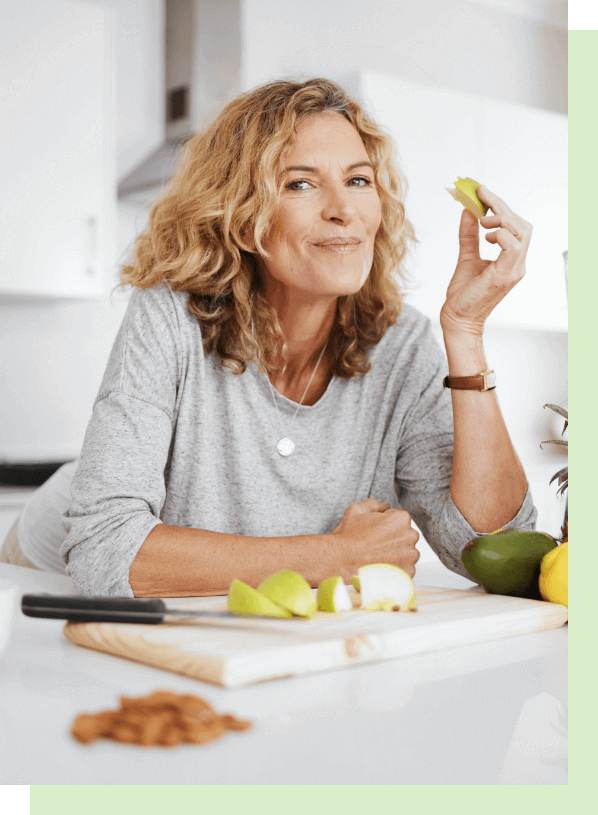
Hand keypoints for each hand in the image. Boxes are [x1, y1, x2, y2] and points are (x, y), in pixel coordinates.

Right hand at [330, 498, 419, 579]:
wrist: (340, 561)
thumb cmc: (347, 537)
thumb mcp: (357, 510)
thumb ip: (374, 504)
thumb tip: (385, 505)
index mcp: (401, 518)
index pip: (399, 519)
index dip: (385, 525)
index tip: (375, 532)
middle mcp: (410, 536)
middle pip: (405, 536)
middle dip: (393, 539)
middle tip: (375, 545)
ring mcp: (410, 556)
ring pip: (406, 553)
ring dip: (396, 554)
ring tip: (376, 557)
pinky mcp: (408, 573)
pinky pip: (405, 569)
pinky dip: (395, 569)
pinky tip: (380, 566)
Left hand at [440, 185, 532, 336]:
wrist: (457, 319)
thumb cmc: (463, 295)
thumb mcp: (466, 257)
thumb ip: (469, 236)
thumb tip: (467, 212)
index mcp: (511, 260)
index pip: (516, 226)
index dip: (501, 206)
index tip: (482, 192)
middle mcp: (517, 264)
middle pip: (522, 225)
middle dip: (502, 206)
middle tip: (481, 196)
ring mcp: (514, 270)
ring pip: (521, 232)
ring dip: (501, 219)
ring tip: (483, 222)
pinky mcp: (505, 275)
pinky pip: (512, 246)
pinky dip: (500, 235)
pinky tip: (486, 236)